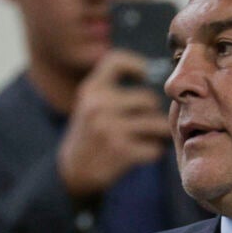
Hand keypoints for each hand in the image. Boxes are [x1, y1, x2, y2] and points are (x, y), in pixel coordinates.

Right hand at [57, 50, 172, 200]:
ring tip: (154, 137)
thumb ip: (113, 89)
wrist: (72, 171)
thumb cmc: (89, 134)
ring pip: (156, 124)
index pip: (116, 61)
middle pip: (148, 99)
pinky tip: (145, 153)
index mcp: (91, 90)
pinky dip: (154, 152)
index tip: (145, 76)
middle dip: (152, 112)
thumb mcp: (90, 104)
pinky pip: (155, 148)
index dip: (137, 65)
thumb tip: (155, 74)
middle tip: (149, 122)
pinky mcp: (121, 152)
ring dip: (159, 133)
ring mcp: (110, 129)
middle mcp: (99, 105)